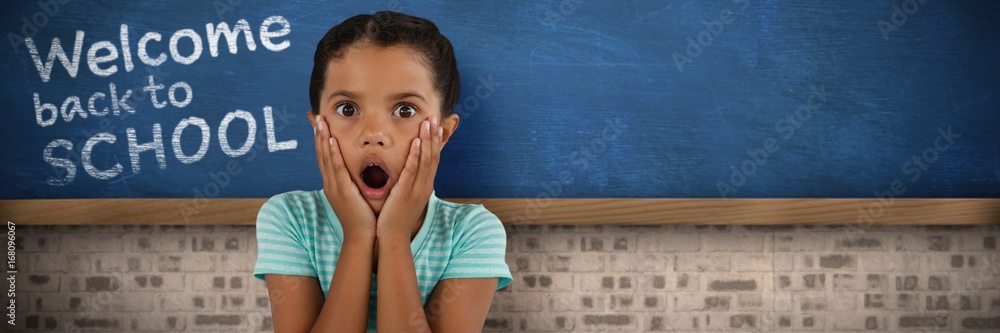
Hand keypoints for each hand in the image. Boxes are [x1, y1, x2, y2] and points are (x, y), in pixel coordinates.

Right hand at [313, 114, 376, 240]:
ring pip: (326, 158)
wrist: (362, 237)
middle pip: (322, 154)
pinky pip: (337, 169)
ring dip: (323, 139)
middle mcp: (330, 184)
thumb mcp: (357, 195)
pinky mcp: (343, 192)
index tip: (320, 124)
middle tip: (316, 116)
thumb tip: (360, 170)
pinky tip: (332, 141)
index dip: (322, 140)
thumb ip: (356, 182)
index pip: (325, 157)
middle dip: (319, 135)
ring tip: (320, 122)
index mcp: (334, 184)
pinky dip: (333, 154)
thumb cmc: (364, 217)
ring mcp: (334, 187)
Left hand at [377, 116, 442, 239]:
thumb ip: (408, 184)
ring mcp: (416, 189)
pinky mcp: (406, 192)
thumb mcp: (406, 198)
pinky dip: (415, 155)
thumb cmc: (396, 218)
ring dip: (427, 140)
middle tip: (434, 117)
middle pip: (433, 156)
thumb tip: (407, 172)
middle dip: (434, 136)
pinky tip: (416, 142)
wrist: (392, 238)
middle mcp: (424, 185)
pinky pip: (412, 170)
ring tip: (427, 122)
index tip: (435, 126)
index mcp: (424, 186)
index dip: (435, 142)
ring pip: (425, 160)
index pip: (433, 160)